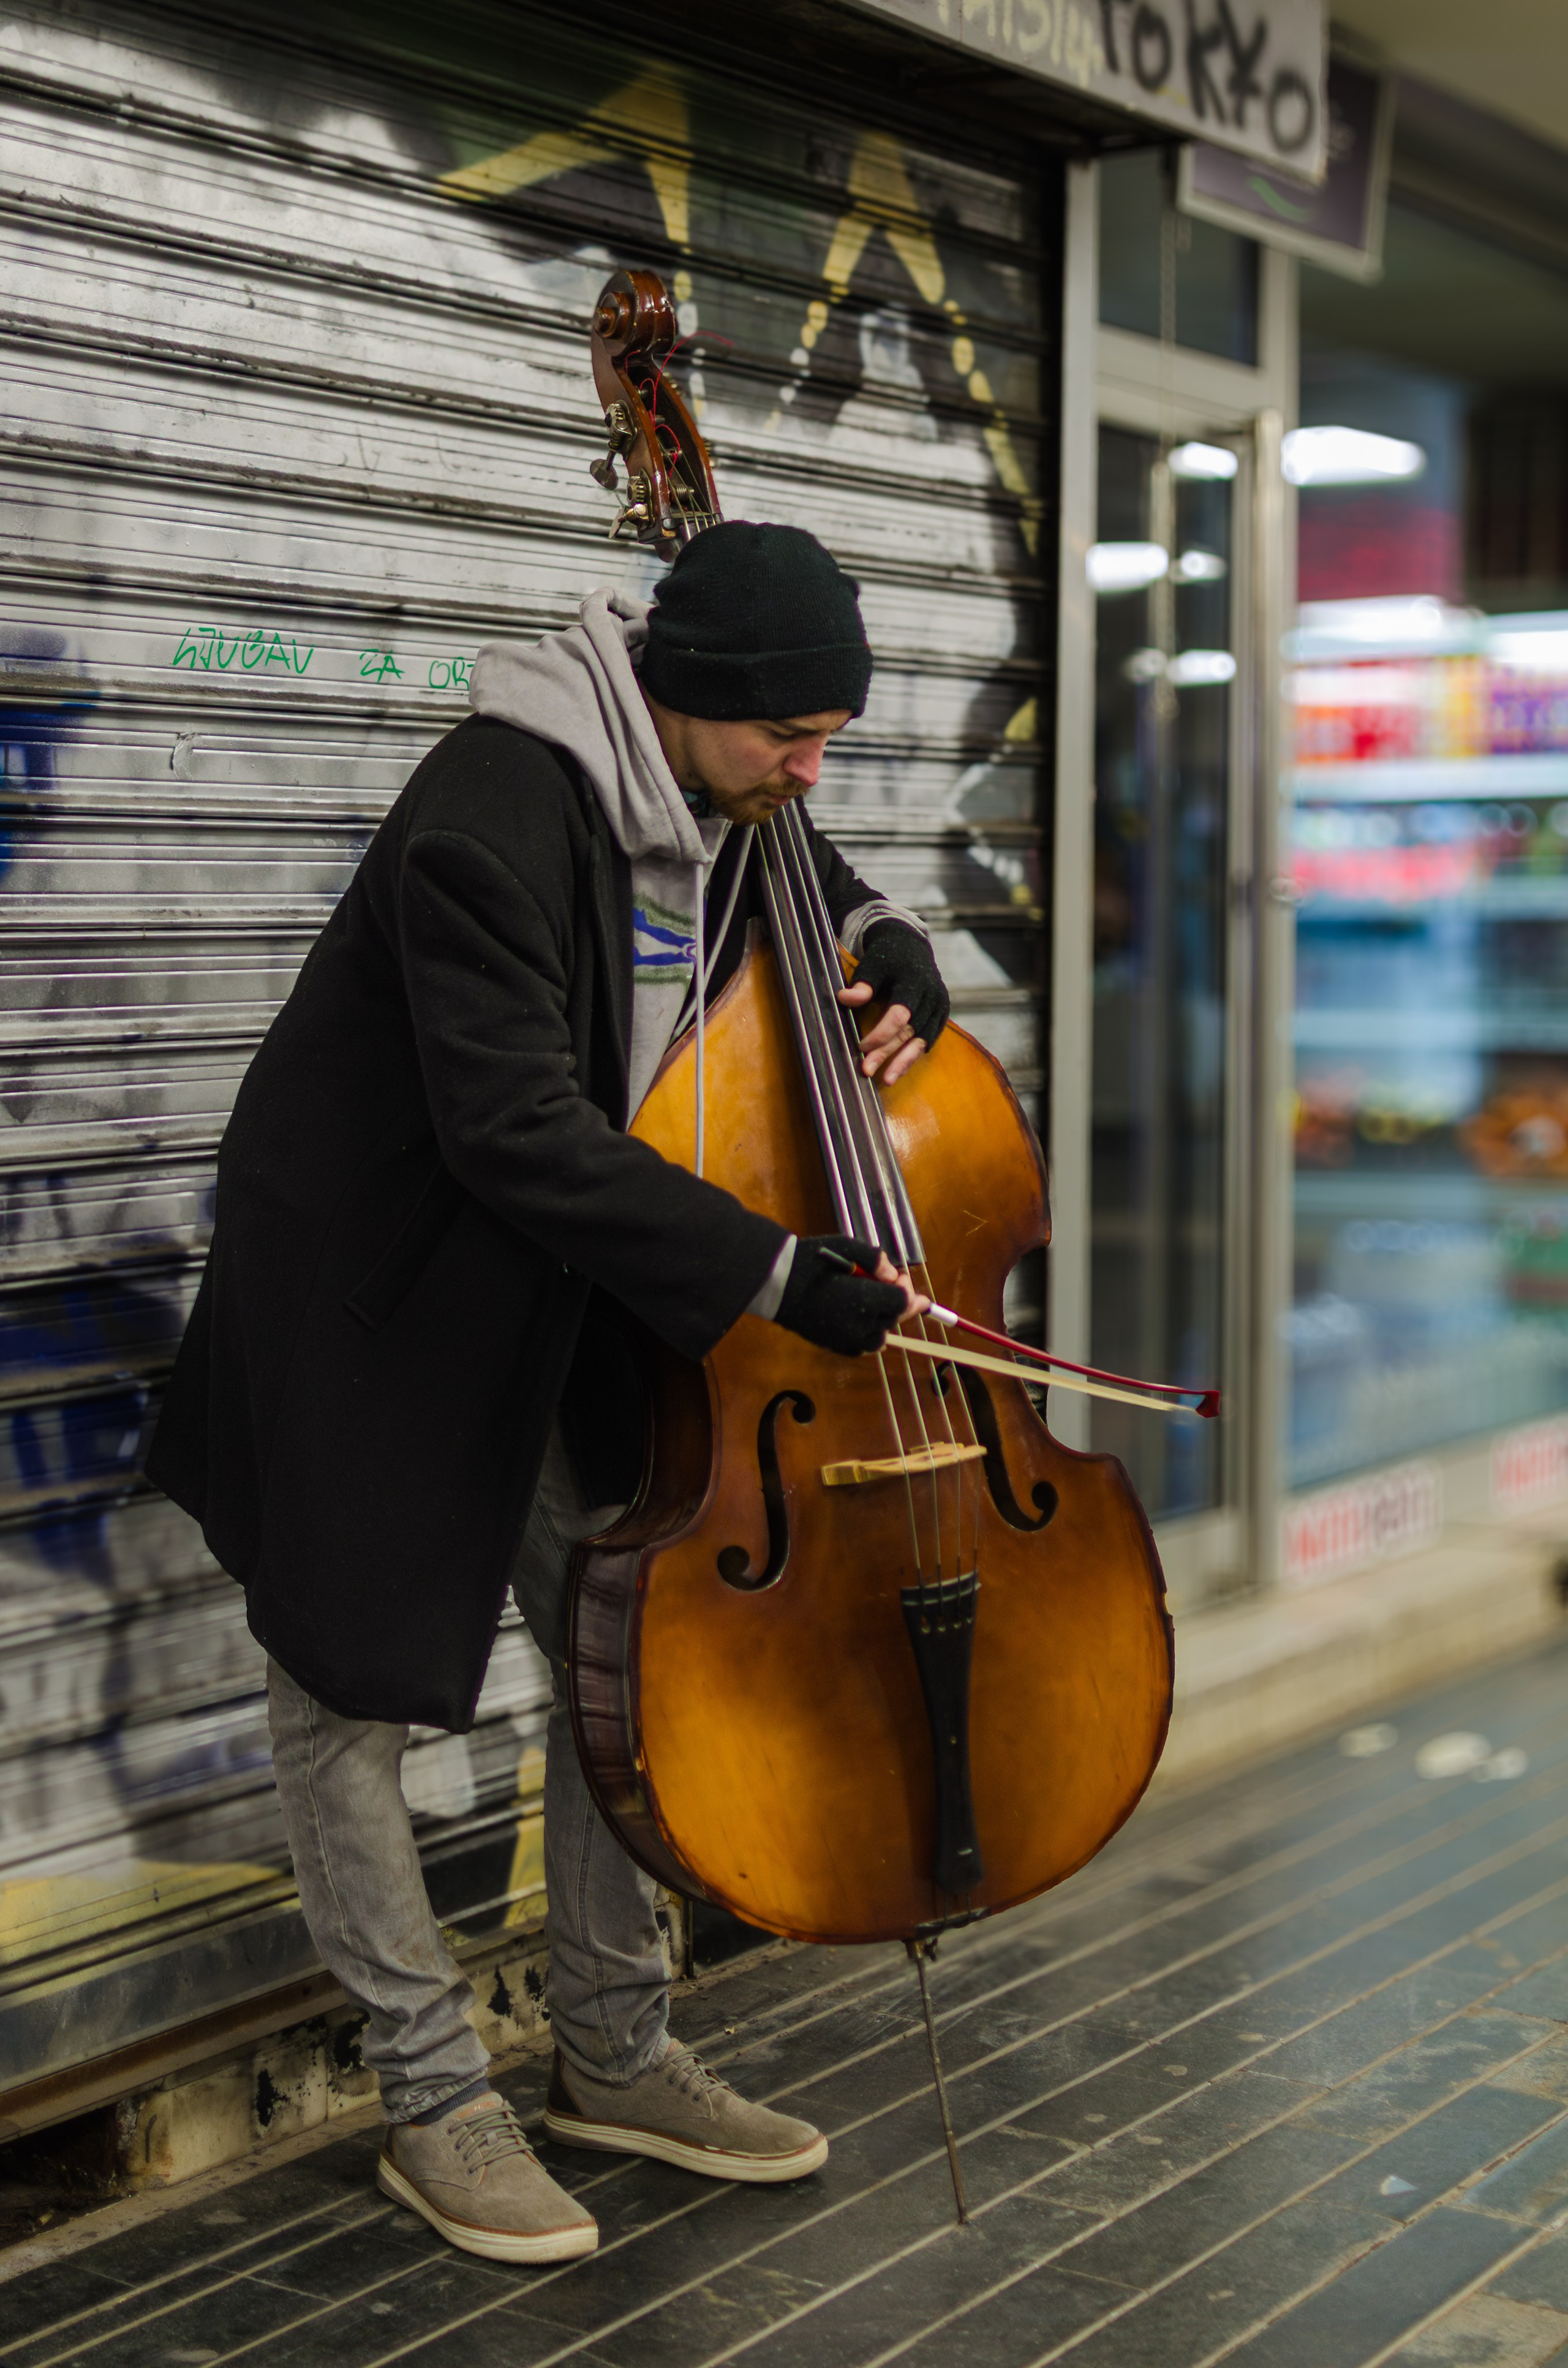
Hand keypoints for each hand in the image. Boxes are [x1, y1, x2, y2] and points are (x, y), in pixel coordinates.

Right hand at [774, 1236, 928, 1355]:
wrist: (774, 1285)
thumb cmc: (807, 1261)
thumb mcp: (843, 1246)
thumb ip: (873, 1258)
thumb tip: (892, 1273)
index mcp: (863, 1299)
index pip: (901, 1301)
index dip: (905, 1289)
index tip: (898, 1277)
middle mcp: (858, 1324)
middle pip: (893, 1318)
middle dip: (896, 1301)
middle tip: (886, 1282)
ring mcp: (846, 1338)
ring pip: (881, 1337)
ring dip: (883, 1319)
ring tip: (874, 1302)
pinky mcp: (834, 1345)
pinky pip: (862, 1347)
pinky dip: (868, 1334)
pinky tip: (862, 1318)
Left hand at [838, 920, 949, 1084]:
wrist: (910, 946)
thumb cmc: (887, 956)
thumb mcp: (873, 964)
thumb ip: (863, 983)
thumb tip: (845, 998)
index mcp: (915, 981)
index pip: (900, 1015)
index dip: (881, 1033)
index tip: (861, 1046)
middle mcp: (932, 995)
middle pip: (910, 1031)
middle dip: (888, 1053)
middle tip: (867, 1070)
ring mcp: (939, 1006)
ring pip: (922, 1039)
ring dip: (904, 1061)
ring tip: (887, 1080)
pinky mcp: (941, 1014)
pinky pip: (928, 1039)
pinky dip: (913, 1054)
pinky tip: (899, 1068)